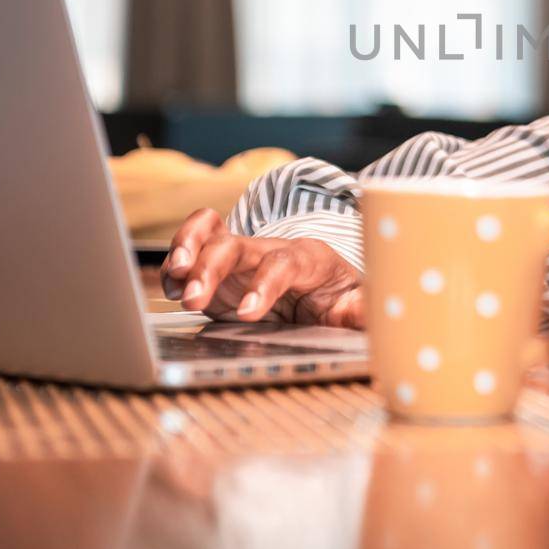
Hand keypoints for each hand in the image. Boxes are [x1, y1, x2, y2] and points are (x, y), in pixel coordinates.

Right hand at [160, 208, 363, 326]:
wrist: (325, 291)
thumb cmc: (342, 297)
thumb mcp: (358, 306)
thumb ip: (363, 310)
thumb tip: (378, 314)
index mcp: (309, 258)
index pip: (284, 261)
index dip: (265, 283)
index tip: (249, 313)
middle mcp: (270, 250)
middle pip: (237, 244)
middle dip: (212, 267)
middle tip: (193, 298)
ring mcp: (243, 257)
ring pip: (210, 234)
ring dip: (187, 250)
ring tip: (174, 280)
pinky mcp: (220, 270)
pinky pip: (193, 249)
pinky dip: (176, 263)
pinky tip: (170, 287)